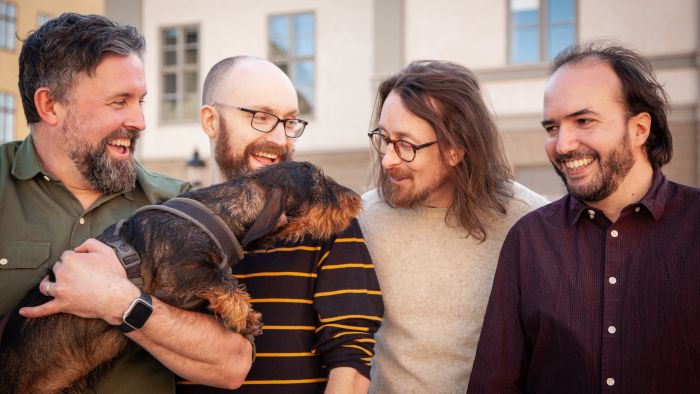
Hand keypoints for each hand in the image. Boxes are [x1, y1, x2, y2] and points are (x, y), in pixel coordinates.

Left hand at [20, 238, 138, 324]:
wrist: (117, 297)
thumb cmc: (113, 275)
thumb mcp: (106, 251)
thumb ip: (90, 243)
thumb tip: (78, 248)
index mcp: (71, 259)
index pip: (67, 256)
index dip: (77, 259)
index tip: (86, 264)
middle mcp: (62, 273)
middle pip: (57, 269)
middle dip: (65, 271)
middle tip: (80, 276)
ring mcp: (60, 290)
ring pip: (47, 285)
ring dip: (49, 283)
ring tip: (52, 284)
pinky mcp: (62, 305)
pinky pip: (44, 309)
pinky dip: (32, 311)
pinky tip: (23, 311)